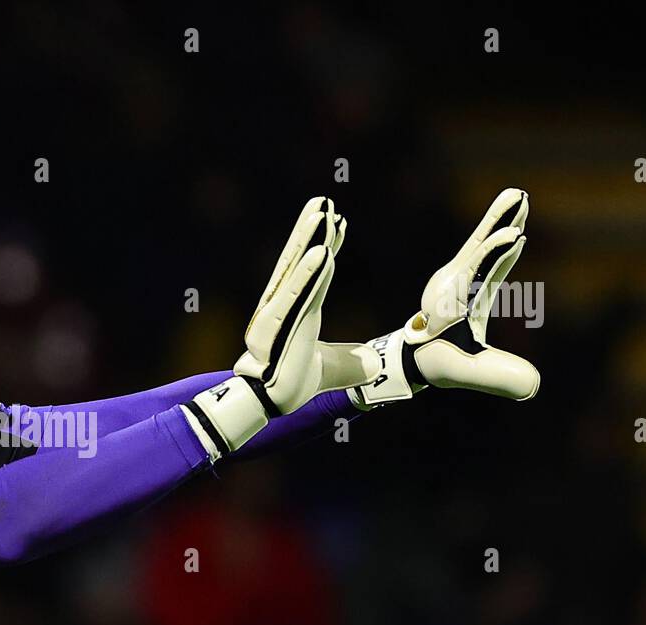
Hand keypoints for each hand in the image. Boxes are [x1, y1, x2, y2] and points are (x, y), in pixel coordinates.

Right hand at [184, 197, 377, 458]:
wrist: (271, 403)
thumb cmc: (296, 384)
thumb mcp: (334, 367)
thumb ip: (352, 362)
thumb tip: (374, 365)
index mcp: (293, 311)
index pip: (313, 272)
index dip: (324, 245)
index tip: (338, 222)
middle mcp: (281, 306)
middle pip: (298, 260)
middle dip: (311, 229)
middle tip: (324, 201)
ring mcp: (279, 313)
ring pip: (300, 270)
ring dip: (312, 240)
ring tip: (325, 213)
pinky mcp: (282, 324)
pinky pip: (300, 294)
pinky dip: (311, 272)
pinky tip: (323, 251)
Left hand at [352, 188, 539, 406]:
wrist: (412, 356)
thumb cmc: (436, 362)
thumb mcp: (463, 370)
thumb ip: (494, 375)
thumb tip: (534, 385)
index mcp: (453, 300)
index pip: (475, 270)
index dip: (494, 252)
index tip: (514, 235)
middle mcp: (452, 283)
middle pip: (478, 246)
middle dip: (496, 222)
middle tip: (516, 196)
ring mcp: (457, 279)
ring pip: (481, 244)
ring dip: (500, 221)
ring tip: (518, 196)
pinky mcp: (465, 280)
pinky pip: (485, 255)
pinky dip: (500, 241)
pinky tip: (517, 230)